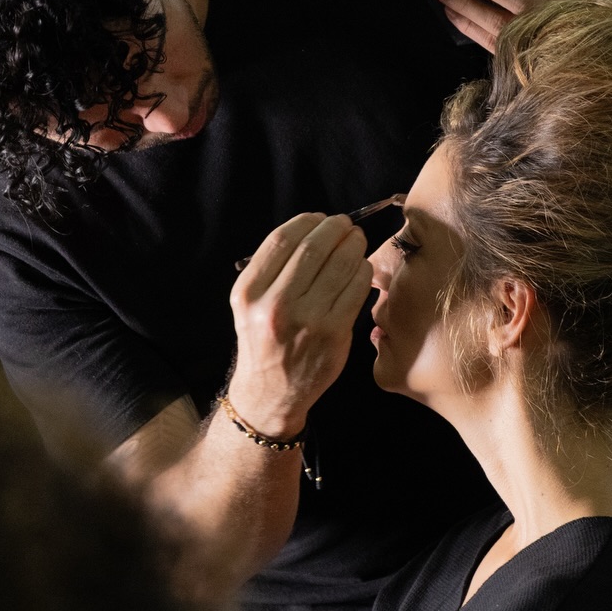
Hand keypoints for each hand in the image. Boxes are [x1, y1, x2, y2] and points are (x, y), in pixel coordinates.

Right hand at [228, 213, 371, 435]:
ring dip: (353, 245)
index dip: (306, 221)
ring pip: (340, 264)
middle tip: (345, 224)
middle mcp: (275, 305)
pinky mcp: (334, 332)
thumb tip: (313, 230)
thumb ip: (274, 270)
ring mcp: (307, 320)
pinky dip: (362, 270)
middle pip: (314, 248)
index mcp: (249, 293)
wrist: (272, 392)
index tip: (319, 218)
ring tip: (356, 240)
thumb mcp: (251, 304)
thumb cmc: (264, 341)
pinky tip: (360, 268)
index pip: (282, 240)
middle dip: (335, 228)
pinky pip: (356, 288)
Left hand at [436, 0, 603, 51]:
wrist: (592, 49)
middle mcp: (566, 19)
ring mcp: (547, 44)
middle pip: (521, 1)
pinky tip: (453, 13)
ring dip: (470, 7)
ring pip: (504, 25)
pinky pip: (494, 44)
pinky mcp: (528, 63)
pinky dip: (471, 27)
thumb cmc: (570, 6)